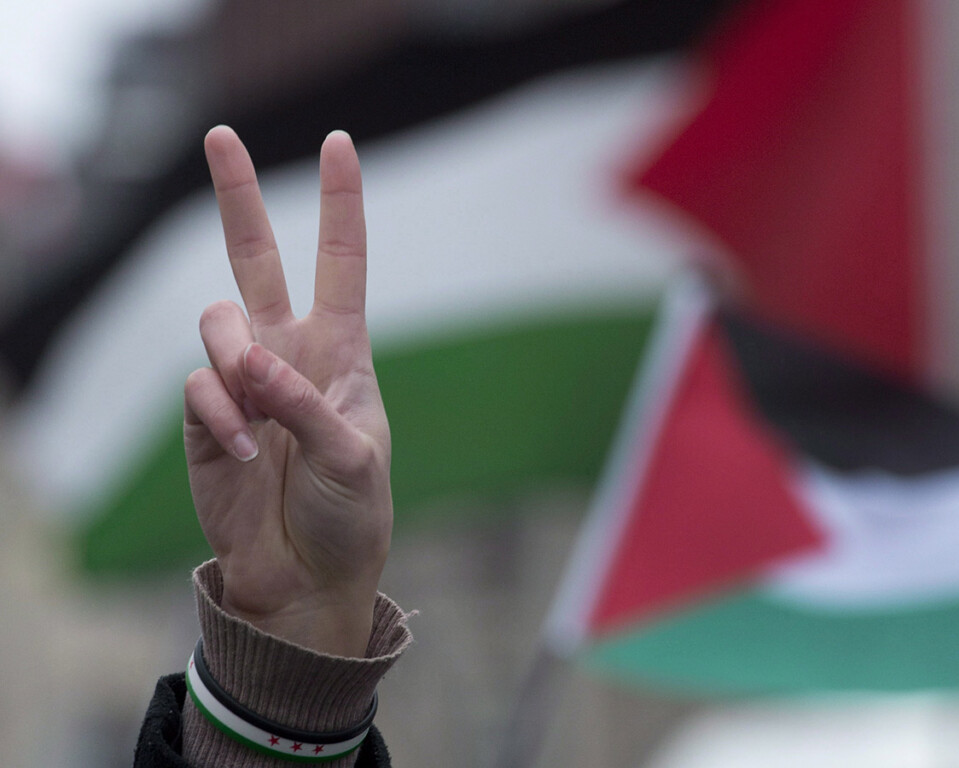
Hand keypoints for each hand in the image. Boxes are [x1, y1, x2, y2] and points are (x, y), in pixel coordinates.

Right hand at [183, 126, 391, 657]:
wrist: (307, 577)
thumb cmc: (351, 514)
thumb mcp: (355, 457)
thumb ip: (307, 404)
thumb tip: (251, 359)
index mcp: (341, 352)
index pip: (341, 264)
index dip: (340, 205)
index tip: (339, 145)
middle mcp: (288, 353)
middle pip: (256, 260)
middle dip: (238, 197)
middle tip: (220, 134)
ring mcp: (243, 383)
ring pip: (217, 321)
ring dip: (237, 357)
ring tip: (264, 414)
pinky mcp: (206, 418)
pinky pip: (200, 385)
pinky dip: (224, 413)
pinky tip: (249, 449)